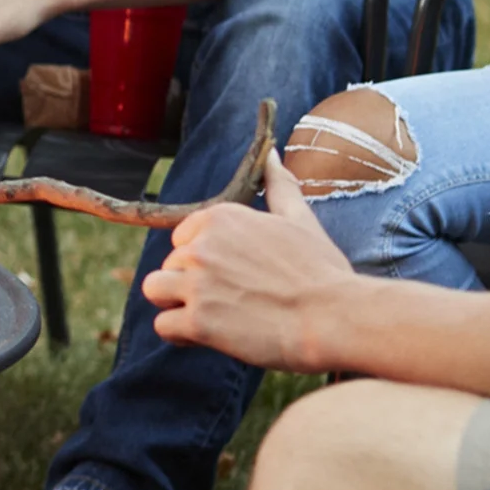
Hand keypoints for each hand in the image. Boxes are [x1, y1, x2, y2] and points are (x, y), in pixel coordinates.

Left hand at [142, 151, 355, 371]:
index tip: (234, 274)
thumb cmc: (322, 271)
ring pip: (154, 290)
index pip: (183, 237)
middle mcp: (202, 245)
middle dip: (193, 284)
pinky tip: (211, 336)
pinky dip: (181, 335)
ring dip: (177, 305)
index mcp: (221, 217)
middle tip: (235, 301)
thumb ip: (278, 185)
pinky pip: (163, 326)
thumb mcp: (300, 219)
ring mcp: (197, 283)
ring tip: (213, 317)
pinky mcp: (198, 321)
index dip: (204, 260)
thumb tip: (272, 153)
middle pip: (170, 264)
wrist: (335, 318)